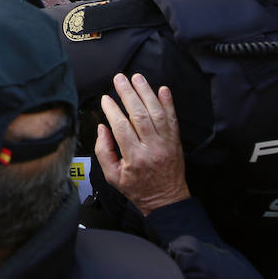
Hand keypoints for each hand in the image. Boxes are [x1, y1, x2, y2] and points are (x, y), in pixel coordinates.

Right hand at [94, 74, 189, 216]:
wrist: (167, 200)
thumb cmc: (138, 189)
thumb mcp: (113, 177)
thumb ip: (103, 152)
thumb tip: (102, 129)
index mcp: (134, 157)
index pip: (121, 127)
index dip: (112, 110)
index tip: (105, 99)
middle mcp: (152, 148)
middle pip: (139, 115)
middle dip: (128, 94)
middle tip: (119, 79)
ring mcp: (166, 143)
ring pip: (156, 112)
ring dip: (146, 92)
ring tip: (137, 78)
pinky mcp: (175, 141)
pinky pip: (173, 118)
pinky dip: (168, 103)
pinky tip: (163, 89)